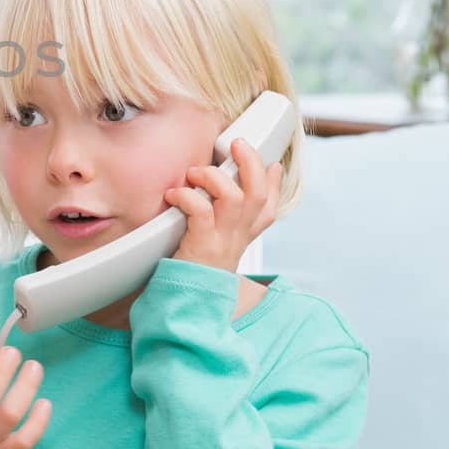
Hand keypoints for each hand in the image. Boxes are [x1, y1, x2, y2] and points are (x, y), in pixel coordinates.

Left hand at [166, 137, 284, 272]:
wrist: (188, 304)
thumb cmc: (198, 266)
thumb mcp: (220, 241)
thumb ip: (229, 216)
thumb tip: (234, 191)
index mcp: (244, 235)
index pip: (270, 206)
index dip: (274, 183)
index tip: (271, 163)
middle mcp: (238, 236)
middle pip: (259, 195)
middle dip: (251, 163)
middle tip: (236, 143)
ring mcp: (222, 241)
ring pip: (234, 198)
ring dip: (214, 177)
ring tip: (195, 172)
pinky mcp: (202, 245)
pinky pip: (202, 211)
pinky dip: (187, 196)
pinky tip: (174, 194)